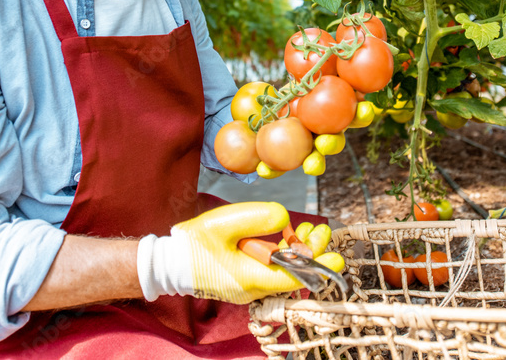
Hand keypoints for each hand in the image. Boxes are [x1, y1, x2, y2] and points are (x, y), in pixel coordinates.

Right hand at [137, 202, 343, 304]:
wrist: (168, 263)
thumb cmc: (193, 244)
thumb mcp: (225, 223)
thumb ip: (257, 218)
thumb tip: (285, 219)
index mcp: (251, 278)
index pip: (294, 276)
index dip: (318, 266)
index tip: (336, 258)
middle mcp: (253, 288)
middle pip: (292, 273)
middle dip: (310, 252)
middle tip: (322, 231)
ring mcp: (248, 287)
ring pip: (283, 271)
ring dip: (297, 251)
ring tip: (309, 229)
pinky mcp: (243, 281)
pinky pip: (270, 270)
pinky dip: (282, 254)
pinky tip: (285, 236)